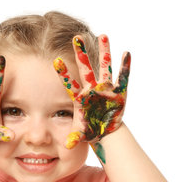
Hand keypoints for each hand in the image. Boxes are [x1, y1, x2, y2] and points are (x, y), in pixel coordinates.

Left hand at [53, 35, 130, 162]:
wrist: (105, 130)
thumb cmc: (91, 130)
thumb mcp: (82, 134)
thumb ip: (74, 137)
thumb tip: (67, 146)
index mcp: (81, 98)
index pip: (70, 83)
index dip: (64, 73)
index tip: (55, 61)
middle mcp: (92, 89)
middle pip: (86, 69)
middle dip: (81, 54)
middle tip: (77, 38)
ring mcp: (105, 89)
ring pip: (104, 67)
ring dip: (105, 53)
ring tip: (103, 36)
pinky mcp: (118, 92)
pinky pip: (122, 77)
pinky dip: (125, 67)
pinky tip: (126, 54)